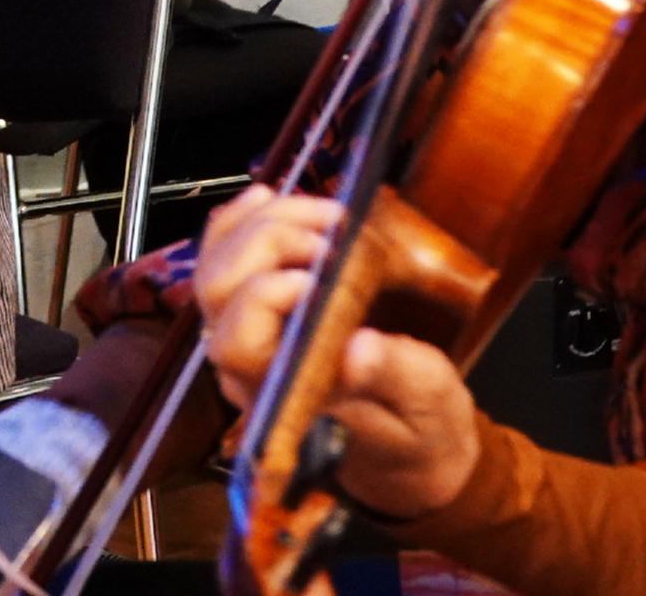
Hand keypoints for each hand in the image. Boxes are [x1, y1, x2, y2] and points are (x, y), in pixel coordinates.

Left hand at [192, 186, 485, 524]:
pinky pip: (226, 262)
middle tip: (332, 227)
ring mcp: (248, 340)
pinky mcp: (258, 315)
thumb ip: (392, 377)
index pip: (241, 345)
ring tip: (324, 211)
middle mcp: (252, 370)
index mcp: (287, 400)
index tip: (320, 270)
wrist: (410, 448)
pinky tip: (269, 198)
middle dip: (269, 244)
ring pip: (218, 270)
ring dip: (263, 224)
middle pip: (220, 294)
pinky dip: (241, 223)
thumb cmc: (418, 430)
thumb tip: (358, 349)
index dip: (266, 296)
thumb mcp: (427, 404)